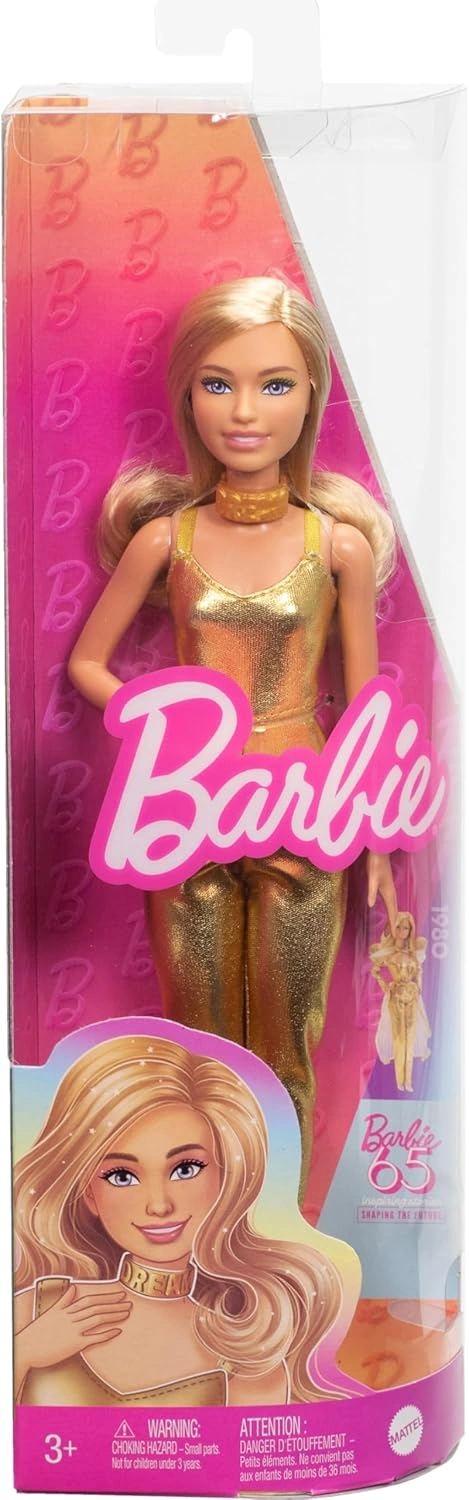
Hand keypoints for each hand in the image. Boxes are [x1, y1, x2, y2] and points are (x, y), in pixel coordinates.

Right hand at [17, 1283, 131, 1370]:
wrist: (26, 1348)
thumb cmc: (37, 1332)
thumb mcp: (50, 1312)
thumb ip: (64, 1300)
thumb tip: (74, 1287)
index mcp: (66, 1309)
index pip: (91, 1299)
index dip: (106, 1296)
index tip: (120, 1294)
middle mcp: (71, 1317)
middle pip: (97, 1307)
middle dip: (114, 1304)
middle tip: (129, 1302)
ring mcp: (73, 1330)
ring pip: (98, 1319)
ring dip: (114, 1315)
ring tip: (127, 1312)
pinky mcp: (74, 1344)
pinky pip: (94, 1337)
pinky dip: (106, 1333)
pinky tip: (118, 1330)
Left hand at [367, 853, 397, 934]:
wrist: (380, 852)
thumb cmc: (376, 864)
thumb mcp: (372, 878)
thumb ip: (372, 891)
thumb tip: (371, 905)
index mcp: (389, 893)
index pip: (392, 912)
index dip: (393, 924)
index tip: (393, 936)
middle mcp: (391, 893)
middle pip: (394, 912)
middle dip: (393, 924)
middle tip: (390, 936)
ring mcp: (389, 890)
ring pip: (393, 907)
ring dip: (392, 918)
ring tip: (389, 928)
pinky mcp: (386, 886)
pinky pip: (391, 902)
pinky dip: (390, 910)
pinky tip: (388, 911)